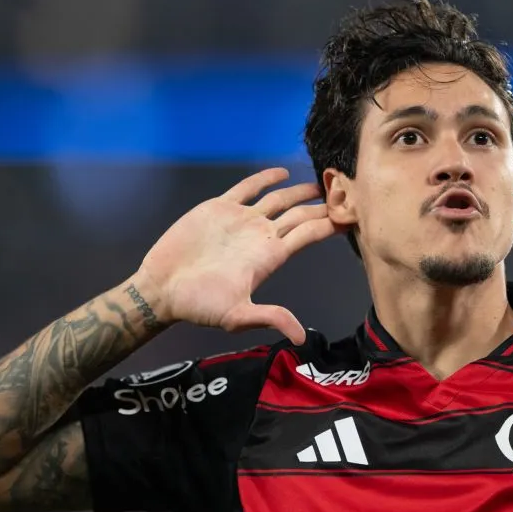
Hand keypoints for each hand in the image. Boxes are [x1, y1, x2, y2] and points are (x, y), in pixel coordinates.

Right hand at [136, 168, 342, 344]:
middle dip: (322, 205)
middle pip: (300, 214)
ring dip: (299, 190)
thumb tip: (301, 338)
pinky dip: (264, 179)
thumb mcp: (236, 316)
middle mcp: (261, 236)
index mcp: (270, 256)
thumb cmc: (198, 304)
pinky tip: (281, 173)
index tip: (351, 215)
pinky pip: (247, 188)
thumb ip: (270, 317)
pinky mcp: (220, 208)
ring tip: (321, 181)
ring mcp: (242, 220)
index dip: (329, 225)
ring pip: (279, 199)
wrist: (162, 289)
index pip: (308, 235)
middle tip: (345, 191)